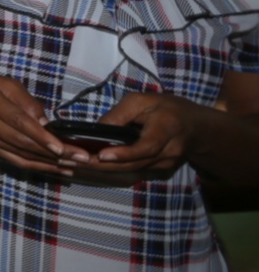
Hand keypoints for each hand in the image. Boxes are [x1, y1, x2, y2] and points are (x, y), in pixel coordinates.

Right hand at [0, 70, 82, 174]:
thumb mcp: (0, 80)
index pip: (17, 121)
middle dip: (51, 153)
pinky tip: (53, 168)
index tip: (62, 147)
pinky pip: (10, 158)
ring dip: (46, 163)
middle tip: (79, 158)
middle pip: (19, 141)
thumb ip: (24, 100)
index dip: (40, 136)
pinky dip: (33, 165)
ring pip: (16, 154)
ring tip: (72, 166)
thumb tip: (46, 123)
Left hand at [65, 92, 191, 178]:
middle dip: (104, 165)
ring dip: (103, 170)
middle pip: (135, 164)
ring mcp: (166, 164)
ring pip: (132, 170)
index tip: (102, 155)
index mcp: (167, 129)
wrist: (196, 127)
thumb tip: (96, 129)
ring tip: (76, 165)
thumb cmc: (167, 108)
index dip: (125, 153)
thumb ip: (121, 114)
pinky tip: (90, 167)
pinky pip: (134, 171)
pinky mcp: (160, 170)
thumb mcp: (143, 101)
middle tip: (75, 162)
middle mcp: (169, 151)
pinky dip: (112, 170)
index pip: (146, 147)